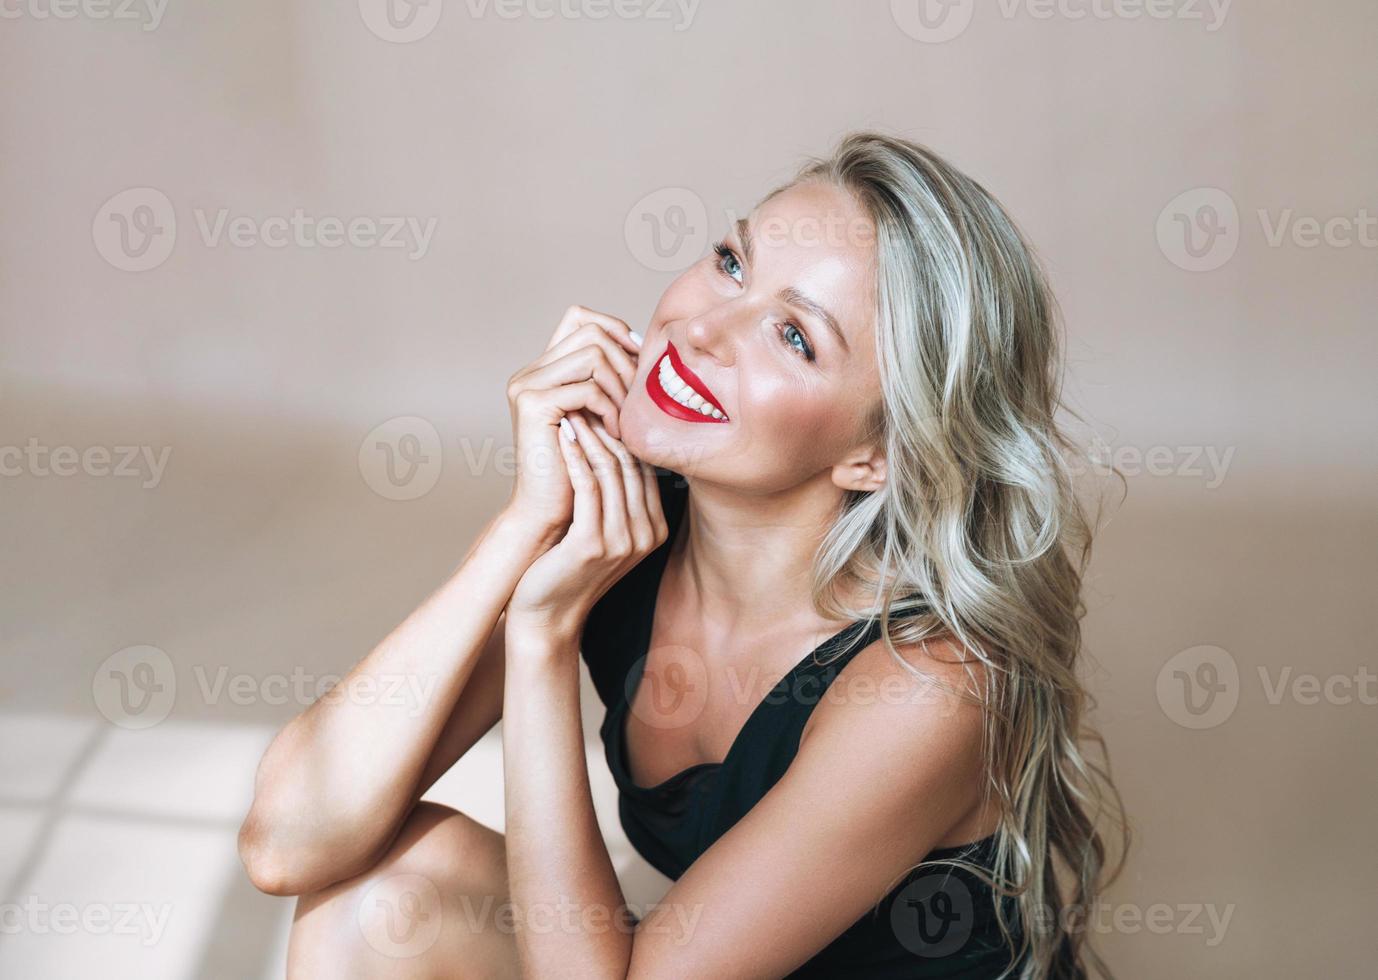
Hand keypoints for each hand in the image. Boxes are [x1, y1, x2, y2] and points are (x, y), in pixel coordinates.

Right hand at [503, 305, 643, 538]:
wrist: (550, 514)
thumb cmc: (580, 473)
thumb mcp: (600, 420)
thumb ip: (610, 385)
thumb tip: (643, 349)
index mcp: (544, 371)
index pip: (579, 317)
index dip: (614, 329)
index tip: (639, 362)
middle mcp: (530, 372)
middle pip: (590, 330)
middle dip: (625, 360)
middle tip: (638, 398)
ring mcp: (527, 386)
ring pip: (593, 354)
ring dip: (621, 386)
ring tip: (627, 419)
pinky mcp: (532, 405)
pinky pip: (587, 387)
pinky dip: (610, 407)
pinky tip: (616, 432)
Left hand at [507, 412, 667, 642]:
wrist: (547, 614)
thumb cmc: (569, 566)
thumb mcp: (604, 530)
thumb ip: (616, 496)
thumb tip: (614, 443)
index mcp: (656, 529)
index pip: (646, 469)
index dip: (624, 433)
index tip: (602, 405)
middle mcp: (646, 535)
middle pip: (632, 465)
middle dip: (609, 427)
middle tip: (588, 396)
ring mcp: (623, 541)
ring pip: (611, 471)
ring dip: (591, 435)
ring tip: (573, 407)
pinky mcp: (594, 544)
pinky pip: (588, 487)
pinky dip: (576, 455)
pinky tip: (563, 435)